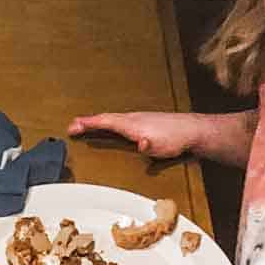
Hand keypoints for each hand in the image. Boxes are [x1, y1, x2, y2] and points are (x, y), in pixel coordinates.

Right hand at [68, 111, 200, 158]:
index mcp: (133, 124)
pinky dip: (109, 125)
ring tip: (85, 126)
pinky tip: (109, 128)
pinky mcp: (143, 124)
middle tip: (72, 126)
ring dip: (97, 122)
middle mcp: (133, 119)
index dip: (88, 124)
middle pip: (106, 119)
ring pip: (112, 120)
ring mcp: (138, 120)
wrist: (192, 131)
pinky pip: (120, 123)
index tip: (73, 126)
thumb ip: (149, 145)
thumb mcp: (160, 146)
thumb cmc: (176, 138)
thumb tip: (142, 143)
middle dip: (88, 122)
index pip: (106, 122)